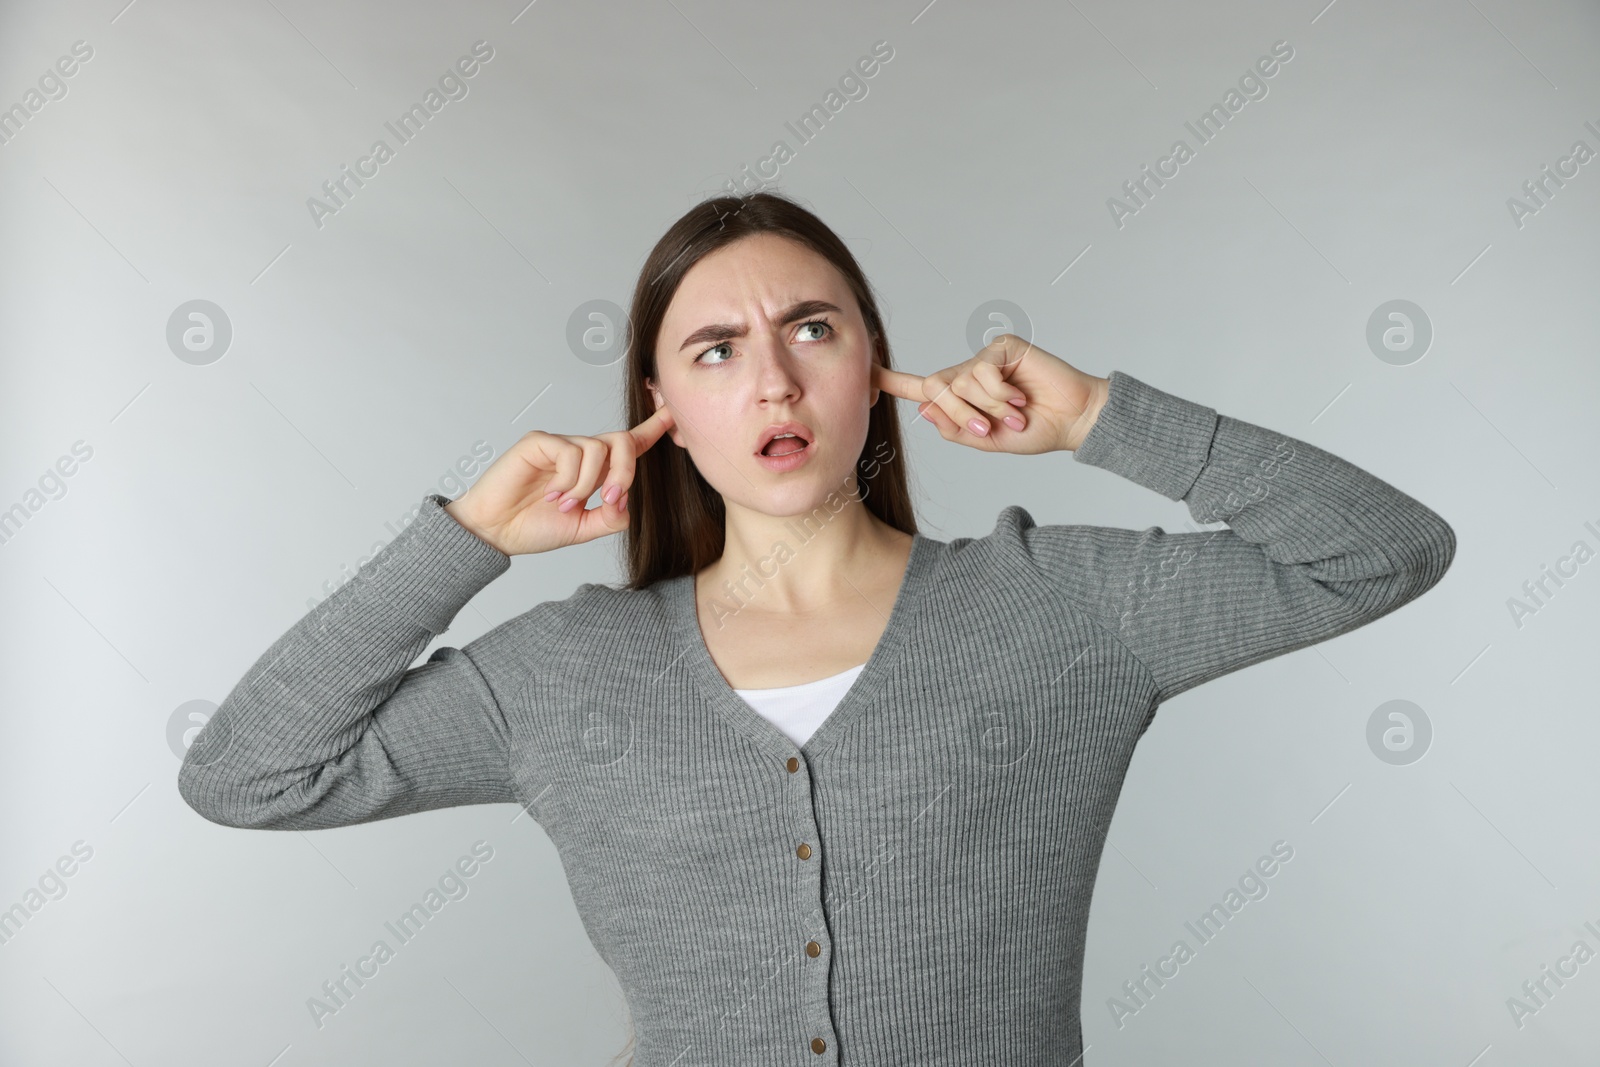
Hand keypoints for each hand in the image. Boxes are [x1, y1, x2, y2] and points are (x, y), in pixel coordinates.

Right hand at [444, 406, 675, 555]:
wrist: (495, 532)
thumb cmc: (532, 526)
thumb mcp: (583, 528)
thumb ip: (611, 517)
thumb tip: (627, 502)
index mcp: (594, 471)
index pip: (629, 445)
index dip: (652, 429)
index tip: (672, 414)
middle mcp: (580, 453)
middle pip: (622, 442)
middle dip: (625, 473)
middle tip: (609, 502)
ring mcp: (560, 445)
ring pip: (597, 450)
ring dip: (587, 485)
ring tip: (566, 505)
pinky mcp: (540, 441)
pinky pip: (571, 453)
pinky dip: (568, 480)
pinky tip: (552, 495)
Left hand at [872, 334, 1109, 454]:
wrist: (1072, 422)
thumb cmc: (1034, 431)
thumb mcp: (987, 439)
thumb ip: (954, 427)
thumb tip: (922, 406)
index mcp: (960, 398)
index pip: (920, 388)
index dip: (892, 382)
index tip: (865, 374)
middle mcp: (968, 375)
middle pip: (934, 387)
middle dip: (957, 413)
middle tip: (986, 427)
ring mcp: (984, 359)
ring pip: (959, 382)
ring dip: (987, 407)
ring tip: (1014, 415)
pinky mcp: (1003, 347)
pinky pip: (982, 371)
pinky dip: (999, 393)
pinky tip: (1020, 399)